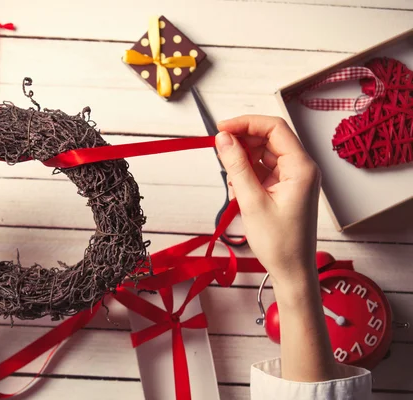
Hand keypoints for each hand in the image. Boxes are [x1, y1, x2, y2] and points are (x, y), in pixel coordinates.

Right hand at [215, 115, 338, 381]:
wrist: (292, 271)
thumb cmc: (278, 242)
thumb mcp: (251, 200)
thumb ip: (236, 165)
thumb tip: (222, 138)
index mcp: (301, 166)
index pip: (274, 128)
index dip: (246, 123)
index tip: (221, 129)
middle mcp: (301, 167)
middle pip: (268, 138)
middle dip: (242, 142)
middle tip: (218, 151)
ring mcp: (293, 177)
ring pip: (263, 154)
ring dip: (243, 161)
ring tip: (231, 182)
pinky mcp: (285, 188)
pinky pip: (263, 170)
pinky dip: (247, 175)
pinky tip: (238, 190)